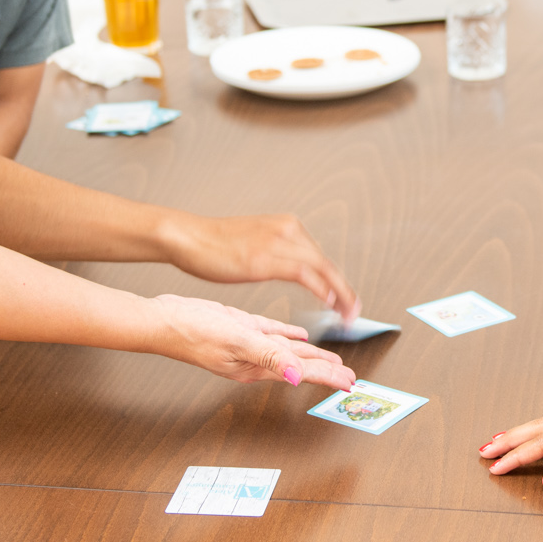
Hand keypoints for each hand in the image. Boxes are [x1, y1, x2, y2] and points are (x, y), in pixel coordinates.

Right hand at [153, 294, 355, 391]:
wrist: (162, 321)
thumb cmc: (194, 333)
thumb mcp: (238, 342)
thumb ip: (270, 357)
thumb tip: (299, 375)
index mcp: (257, 366)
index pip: (302, 373)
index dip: (328, 377)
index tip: (350, 384)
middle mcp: (256, 359)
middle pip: (300, 365)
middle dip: (326, 370)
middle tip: (349, 376)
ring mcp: (248, 345)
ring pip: (289, 350)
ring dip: (311, 354)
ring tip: (333, 360)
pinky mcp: (240, 329)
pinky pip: (271, 334)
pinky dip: (288, 334)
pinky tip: (299, 334)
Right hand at [158, 212, 360, 320]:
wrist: (188, 237)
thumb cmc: (214, 245)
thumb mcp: (255, 243)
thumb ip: (278, 252)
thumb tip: (295, 266)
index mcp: (286, 226)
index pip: (320, 258)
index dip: (337, 282)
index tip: (347, 301)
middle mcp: (287, 230)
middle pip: (326, 263)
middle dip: (344, 291)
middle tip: (354, 313)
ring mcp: (277, 243)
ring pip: (321, 268)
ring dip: (339, 293)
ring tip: (348, 314)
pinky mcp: (265, 259)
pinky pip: (304, 273)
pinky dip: (320, 288)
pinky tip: (329, 302)